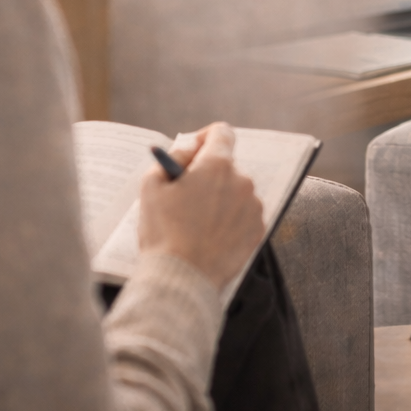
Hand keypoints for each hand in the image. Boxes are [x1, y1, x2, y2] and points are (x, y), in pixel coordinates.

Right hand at [136, 123, 264, 289]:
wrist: (182, 278)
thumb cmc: (163, 231)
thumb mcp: (152, 185)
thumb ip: (172, 157)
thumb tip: (189, 149)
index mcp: (217, 165)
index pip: (221, 132)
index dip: (205, 137)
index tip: (194, 151)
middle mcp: (242, 181)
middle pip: (227, 166)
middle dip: (208, 175)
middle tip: (186, 196)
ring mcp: (253, 207)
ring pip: (236, 192)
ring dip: (220, 199)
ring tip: (197, 223)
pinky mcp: (259, 231)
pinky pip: (244, 215)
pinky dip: (230, 220)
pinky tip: (210, 236)